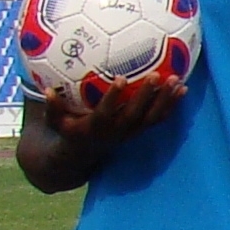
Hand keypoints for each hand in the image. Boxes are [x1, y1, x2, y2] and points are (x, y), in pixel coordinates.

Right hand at [44, 75, 186, 150]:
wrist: (82, 154)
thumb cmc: (67, 130)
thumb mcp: (55, 122)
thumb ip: (52, 108)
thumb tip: (46, 90)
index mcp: (94, 127)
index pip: (105, 113)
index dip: (114, 98)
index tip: (121, 79)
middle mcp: (115, 132)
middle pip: (135, 115)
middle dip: (146, 96)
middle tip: (157, 75)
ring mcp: (130, 132)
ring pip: (151, 118)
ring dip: (165, 100)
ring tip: (177, 81)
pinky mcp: (139, 131)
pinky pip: (159, 119)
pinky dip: (172, 105)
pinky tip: (183, 88)